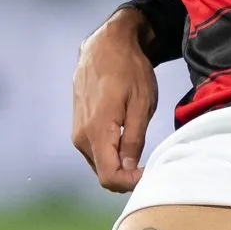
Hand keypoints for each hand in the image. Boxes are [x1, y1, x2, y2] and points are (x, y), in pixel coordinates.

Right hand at [73, 7, 161, 192]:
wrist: (106, 45)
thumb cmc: (129, 70)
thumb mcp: (141, 104)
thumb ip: (134, 140)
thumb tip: (129, 171)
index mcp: (97, 132)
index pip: (110, 178)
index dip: (132, 184)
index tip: (152, 173)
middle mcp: (81, 137)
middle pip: (105, 175)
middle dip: (129, 176)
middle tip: (153, 164)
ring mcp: (78, 132)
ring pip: (101, 164)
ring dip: (121, 165)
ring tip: (143, 151)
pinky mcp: (79, 127)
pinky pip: (97, 151)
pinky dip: (113, 154)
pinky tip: (129, 141)